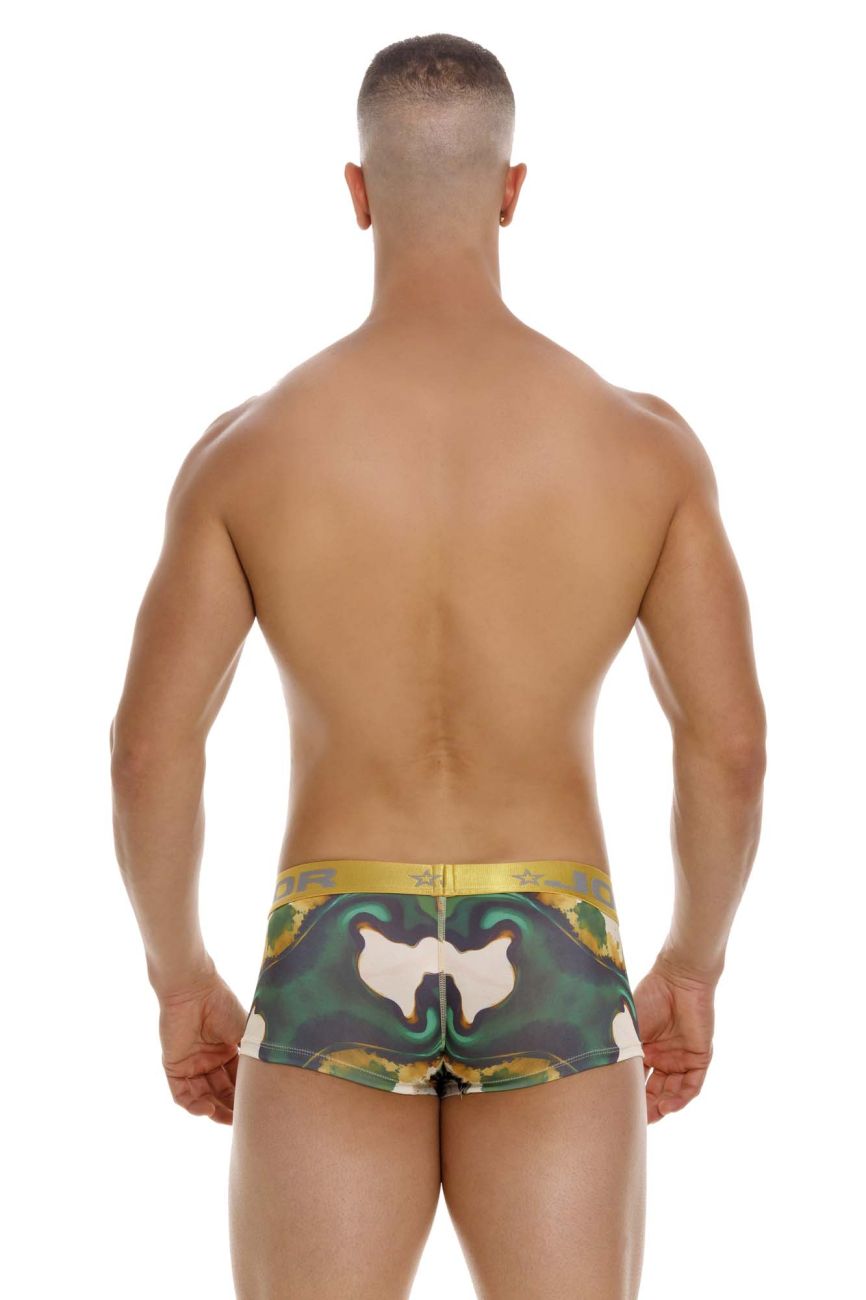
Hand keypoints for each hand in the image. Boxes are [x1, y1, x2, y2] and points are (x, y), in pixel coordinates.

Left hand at [158, 971, 248, 1124]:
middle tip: (246, 1122)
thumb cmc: (222, 1005)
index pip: (238, 1080)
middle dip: (233, 1108)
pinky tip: (208, 1110)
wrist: (194, 990)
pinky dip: (194, 1106)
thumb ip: (255, 1056)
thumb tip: (272, 1081)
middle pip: (222, 1092)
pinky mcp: (174, 1066)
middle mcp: (210, 1059)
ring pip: (204, 1096)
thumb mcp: (246, 1033)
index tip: (260, 1110)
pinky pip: (183, 1094)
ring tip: (229, 1121)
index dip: (247, 1096)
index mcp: (228, 1049)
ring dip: (215, 1111)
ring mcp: (192, 1064)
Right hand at [632, 956, 714, 1122]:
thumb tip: (602, 1079)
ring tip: (652, 1116)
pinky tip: (669, 1104)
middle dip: (645, 1108)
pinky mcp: (699, 1057)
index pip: (636, 1081)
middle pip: (654, 1091)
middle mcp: (662, 1057)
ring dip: (663, 1106)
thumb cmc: (649, 998)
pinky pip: (691, 1085)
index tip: (617, 1112)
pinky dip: (681, 1097)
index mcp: (643, 1049)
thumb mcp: (629, 1029)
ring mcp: (680, 1058)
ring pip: (673, 1091)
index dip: (629, 1097)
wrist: (678, 979)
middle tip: (634, 1122)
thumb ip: (621, 1053)